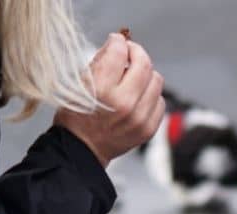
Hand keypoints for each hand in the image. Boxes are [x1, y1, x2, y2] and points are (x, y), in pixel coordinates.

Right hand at [55, 33, 165, 167]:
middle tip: (129, 54)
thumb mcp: (78, 83)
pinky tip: (138, 97)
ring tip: (133, 78)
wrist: (82, 149)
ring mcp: (139, 118)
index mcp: (102, 90)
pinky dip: (151, 95)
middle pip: (144, 64)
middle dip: (136, 53)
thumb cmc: (76, 116)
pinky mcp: (148, 129)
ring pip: (156, 81)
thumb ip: (100, 62)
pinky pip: (160, 102)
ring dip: (145, 74)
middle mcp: (124, 104)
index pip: (119, 52)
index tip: (117, 42)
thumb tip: (117, 44)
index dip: (118, 42)